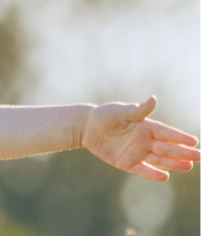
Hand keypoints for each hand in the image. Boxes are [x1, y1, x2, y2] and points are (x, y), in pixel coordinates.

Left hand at [82, 96, 200, 180]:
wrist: (86, 128)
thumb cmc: (104, 116)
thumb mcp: (120, 112)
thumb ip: (138, 110)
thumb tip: (154, 99)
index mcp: (146, 127)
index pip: (167, 133)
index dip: (180, 137)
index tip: (195, 141)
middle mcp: (144, 141)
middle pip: (167, 148)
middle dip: (183, 153)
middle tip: (200, 157)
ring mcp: (137, 152)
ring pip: (159, 160)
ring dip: (174, 164)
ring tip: (189, 166)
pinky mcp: (126, 163)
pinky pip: (142, 170)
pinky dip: (153, 174)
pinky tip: (165, 177)